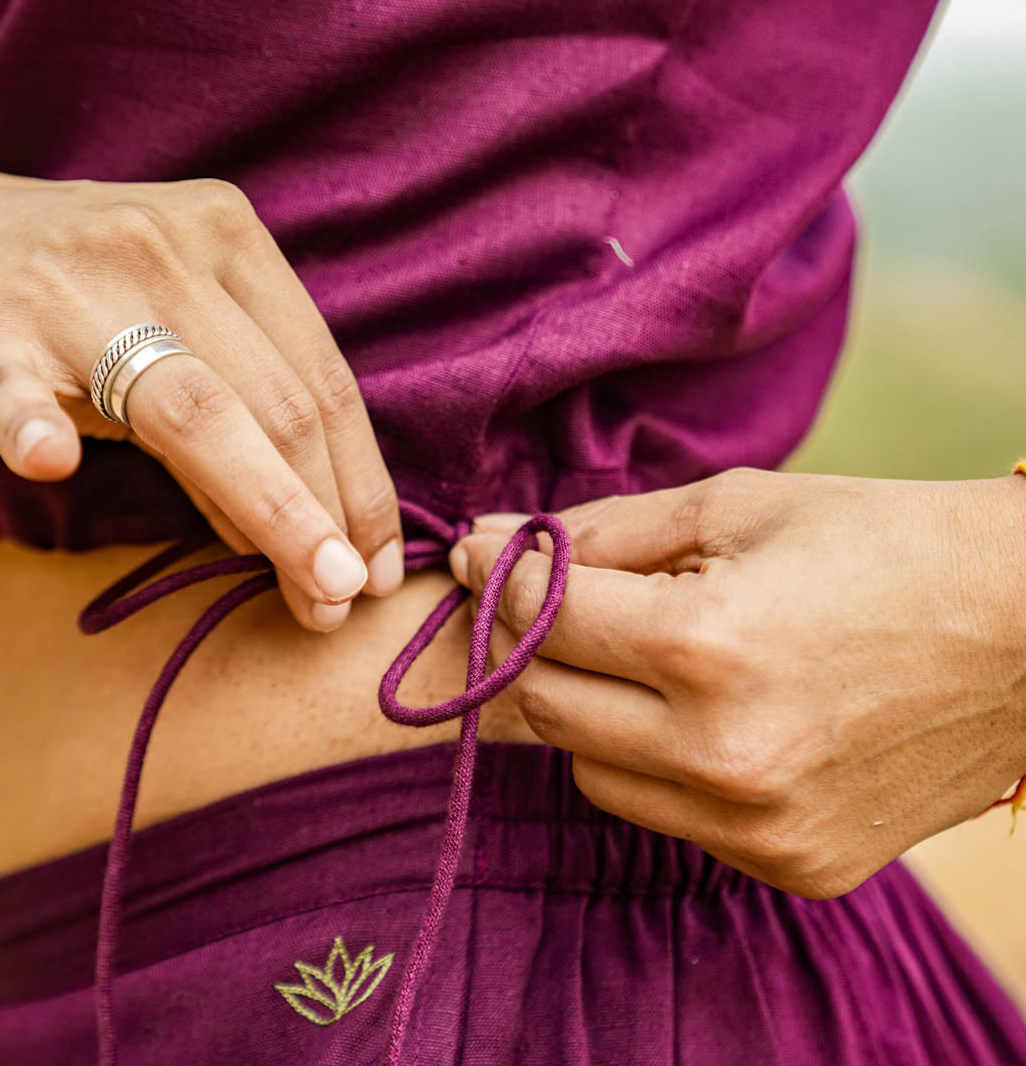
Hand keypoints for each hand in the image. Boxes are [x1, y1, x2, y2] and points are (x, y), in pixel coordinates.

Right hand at [0, 160, 403, 630]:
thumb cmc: (80, 300)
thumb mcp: (180, 335)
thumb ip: (241, 422)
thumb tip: (306, 536)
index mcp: (228, 237)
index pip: (323, 378)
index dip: (364, 482)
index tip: (377, 566)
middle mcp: (164, 247)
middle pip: (278, 404)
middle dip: (328, 516)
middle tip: (345, 601)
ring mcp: (70, 282)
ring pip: (196, 410)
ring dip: (269, 510)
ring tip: (311, 590)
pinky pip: (13, 383)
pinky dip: (33, 422)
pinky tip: (51, 462)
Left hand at [450, 468, 1025, 896]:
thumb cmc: (884, 543)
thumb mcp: (739, 505)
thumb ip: (605, 532)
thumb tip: (497, 541)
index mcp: (707, 645)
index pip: (542, 615)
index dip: (502, 573)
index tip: (485, 549)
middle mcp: (722, 754)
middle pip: (546, 705)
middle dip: (533, 643)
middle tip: (552, 600)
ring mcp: (757, 826)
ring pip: (592, 771)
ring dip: (591, 708)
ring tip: (645, 657)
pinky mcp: (791, 864)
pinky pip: (665, 814)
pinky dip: (656, 763)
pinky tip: (703, 714)